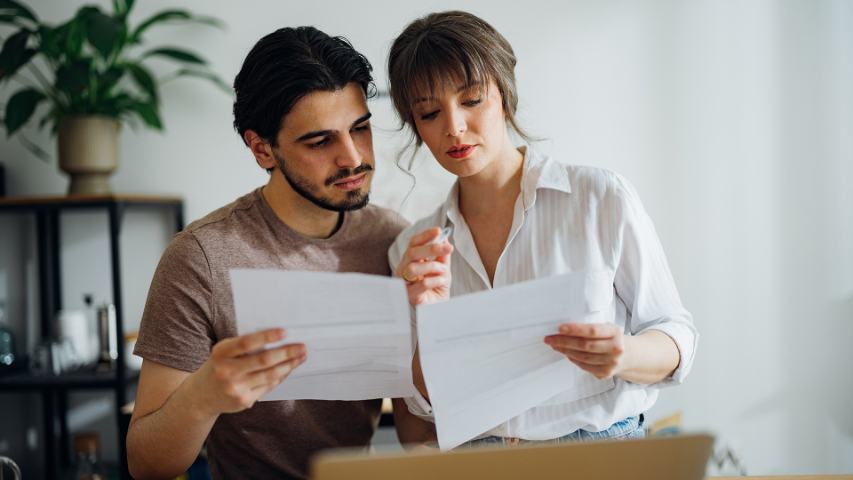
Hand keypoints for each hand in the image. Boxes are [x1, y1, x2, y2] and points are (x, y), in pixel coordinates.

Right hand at [190, 328, 305, 415]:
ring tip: (301, 357)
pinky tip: (289, 368)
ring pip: (270, 374)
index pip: (247, 343)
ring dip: (289, 365)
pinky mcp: (244, 401)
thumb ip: (244, 346)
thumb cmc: (218, 366)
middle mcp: (227, 371)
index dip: (267, 337)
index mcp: (221, 353)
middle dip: (286, 352)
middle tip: (302, 346)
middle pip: (263, 360)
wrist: (200, 396)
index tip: (285, 331)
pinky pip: (268, 386)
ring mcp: (235, 388)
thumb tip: (279, 339)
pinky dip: (281, 376)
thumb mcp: (224, 352)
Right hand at [396, 227, 452, 305]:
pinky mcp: (410, 295)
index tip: (438, 231)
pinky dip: (435, 280)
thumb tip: (444, 239)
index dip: (425, 235)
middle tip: (448, 248)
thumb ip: (442, 256)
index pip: (414, 243)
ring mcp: (405, 282)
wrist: (438, 309)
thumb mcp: (443, 269)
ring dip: (433, 267)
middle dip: (431, 248)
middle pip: (412, 252)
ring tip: (443, 272)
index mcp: (411, 260)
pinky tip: (441, 282)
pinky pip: (421, 283)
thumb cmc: (437, 288)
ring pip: (413, 267)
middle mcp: (404, 269)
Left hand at [544, 323, 625, 379]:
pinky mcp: (606, 373)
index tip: (559, 328)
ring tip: (554, 345)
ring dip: (566, 351)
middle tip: (549, 339)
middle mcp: (615, 348)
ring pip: (583, 357)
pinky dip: (573, 359)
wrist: (630, 355)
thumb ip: (591, 328)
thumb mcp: (607, 328)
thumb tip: (564, 329)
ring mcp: (611, 363)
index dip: (575, 330)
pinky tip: (566, 354)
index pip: (592, 331)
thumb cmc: (612, 338)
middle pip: (585, 345)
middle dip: (564, 342)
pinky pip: (585, 366)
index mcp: (615, 332)